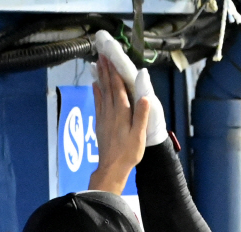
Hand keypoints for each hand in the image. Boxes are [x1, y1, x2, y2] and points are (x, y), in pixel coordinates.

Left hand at [92, 30, 166, 147]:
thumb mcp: (139, 136)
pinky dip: (96, 92)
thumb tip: (145, 97)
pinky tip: (95, 85)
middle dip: (106, 70)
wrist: (112, 167)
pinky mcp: (100, 123)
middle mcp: (111, 111)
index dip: (114, 72)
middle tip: (102, 55)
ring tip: (98, 64)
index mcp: (122, 113)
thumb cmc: (128, 153)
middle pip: (108, 87)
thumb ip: (141, 115)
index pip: (118, 88)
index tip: (111, 58)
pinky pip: (98, 103)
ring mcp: (104, 116)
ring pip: (102, 92)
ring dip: (100, 77)